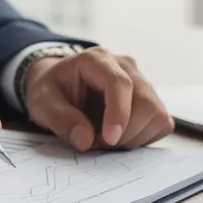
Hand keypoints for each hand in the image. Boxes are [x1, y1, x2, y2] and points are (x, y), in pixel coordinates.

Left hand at [23, 47, 173, 150]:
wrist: (60, 84)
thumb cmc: (52, 90)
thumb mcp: (41, 103)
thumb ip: (60, 119)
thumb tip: (85, 140)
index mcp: (96, 60)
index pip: (119, 83)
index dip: (119, 113)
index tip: (110, 139)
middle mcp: (125, 66)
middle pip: (145, 102)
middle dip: (124, 133)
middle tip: (96, 143)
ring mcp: (141, 82)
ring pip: (157, 114)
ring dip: (133, 137)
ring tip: (105, 139)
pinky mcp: (150, 99)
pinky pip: (161, 123)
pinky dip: (144, 138)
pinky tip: (121, 137)